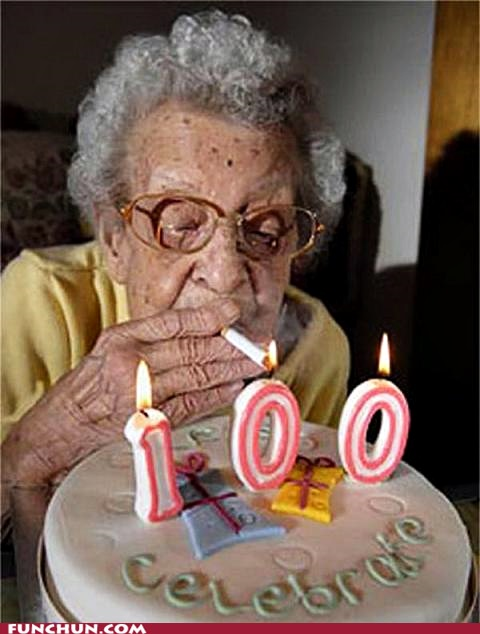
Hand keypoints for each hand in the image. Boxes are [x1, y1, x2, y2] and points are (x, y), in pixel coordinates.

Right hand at [2, 299, 261, 491]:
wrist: (63, 424)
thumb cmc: (92, 382)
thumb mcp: (114, 347)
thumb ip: (153, 338)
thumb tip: (204, 332)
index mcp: (122, 337)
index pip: (173, 322)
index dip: (207, 316)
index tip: (235, 311)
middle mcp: (130, 362)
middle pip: (191, 350)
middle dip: (230, 348)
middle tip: (260, 345)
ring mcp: (139, 394)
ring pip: (195, 376)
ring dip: (230, 371)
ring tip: (255, 365)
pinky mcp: (147, 420)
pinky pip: (189, 405)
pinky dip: (215, 397)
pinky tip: (234, 388)